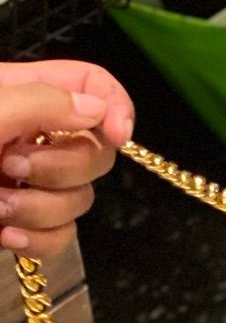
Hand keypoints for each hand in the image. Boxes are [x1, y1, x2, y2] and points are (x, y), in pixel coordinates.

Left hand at [0, 60, 134, 255]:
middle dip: (64, 168)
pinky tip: (6, 236)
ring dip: (43, 209)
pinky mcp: (19, 224)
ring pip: (81, 198)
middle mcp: (30, 135)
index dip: (115, 105)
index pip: (91, 82)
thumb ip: (43, 100)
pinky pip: (62, 235)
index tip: (117, 136)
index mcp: (21, 92)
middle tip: (12, 168)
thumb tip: (97, 111)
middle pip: (96, 149)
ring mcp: (26, 183)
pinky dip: (40, 240)